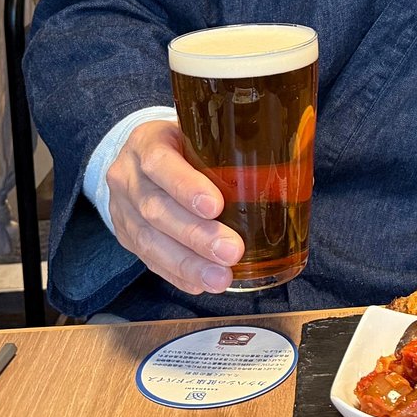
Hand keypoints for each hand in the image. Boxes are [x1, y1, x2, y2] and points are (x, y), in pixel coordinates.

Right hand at [105, 120, 243, 293]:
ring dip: (189, 263)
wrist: (137, 157)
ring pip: (150, 241)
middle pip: (157, 209)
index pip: (160, 162)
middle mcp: (129, 176)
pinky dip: (178, 274)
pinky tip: (201, 284)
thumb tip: (295, 171)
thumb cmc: (182, 145)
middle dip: (196, 235)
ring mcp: (122, 208)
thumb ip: (230, 149)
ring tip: (220, 278)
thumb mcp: (197, 133)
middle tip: (232, 251)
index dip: (186, 186)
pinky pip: (149, 259)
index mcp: (148, 141)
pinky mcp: (125, 235)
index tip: (216, 206)